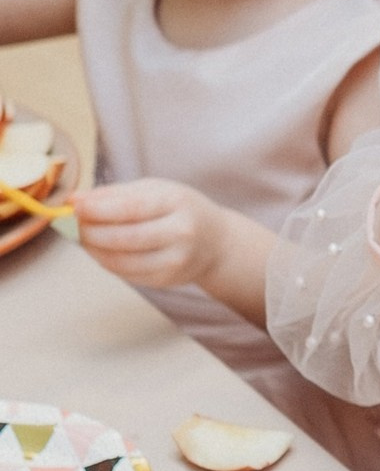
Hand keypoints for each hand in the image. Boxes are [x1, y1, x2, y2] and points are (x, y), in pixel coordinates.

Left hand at [73, 179, 230, 291]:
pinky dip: (107, 262)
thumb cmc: (180, 209)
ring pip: (121, 261)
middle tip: (73, 223)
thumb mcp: (155, 190)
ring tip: (84, 237)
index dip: (97, 209)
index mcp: (177, 203)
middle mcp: (180, 234)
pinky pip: (126, 274)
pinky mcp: (166, 280)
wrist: (216, 243)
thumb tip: (75, 200)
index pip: (131, 209)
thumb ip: (115, 194)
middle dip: (90, 232)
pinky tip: (102, 250)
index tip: (74, 206)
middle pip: (123, 238)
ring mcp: (175, 261)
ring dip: (93, 250)